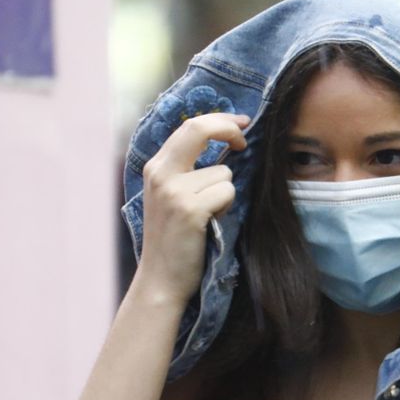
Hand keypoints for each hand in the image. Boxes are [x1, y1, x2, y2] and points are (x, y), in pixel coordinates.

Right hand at [134, 112, 249, 304]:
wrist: (161, 279)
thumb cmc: (173, 239)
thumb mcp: (169, 196)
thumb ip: (186, 168)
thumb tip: (223, 140)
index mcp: (155, 167)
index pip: (189, 126)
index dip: (218, 120)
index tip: (239, 124)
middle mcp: (160, 173)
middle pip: (200, 130)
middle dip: (228, 130)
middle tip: (243, 142)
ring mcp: (173, 190)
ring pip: (223, 172)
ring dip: (225, 193)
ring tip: (209, 214)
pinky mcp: (189, 209)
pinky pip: (227, 192)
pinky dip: (226, 207)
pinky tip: (210, 223)